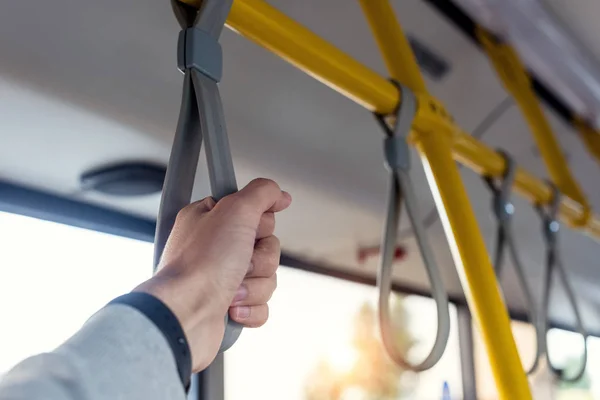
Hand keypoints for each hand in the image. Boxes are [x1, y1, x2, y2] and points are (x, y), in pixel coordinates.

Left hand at [135, 178, 291, 370]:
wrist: (186, 316)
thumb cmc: (201, 266)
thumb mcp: (235, 211)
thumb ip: (261, 193)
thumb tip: (278, 193)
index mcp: (209, 219)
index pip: (253, 211)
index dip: (259, 221)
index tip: (253, 228)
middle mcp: (214, 247)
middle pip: (267, 245)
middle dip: (260, 259)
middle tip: (239, 261)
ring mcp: (221, 278)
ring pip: (267, 277)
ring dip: (254, 285)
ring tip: (231, 288)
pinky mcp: (229, 306)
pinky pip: (261, 305)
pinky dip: (251, 308)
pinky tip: (232, 307)